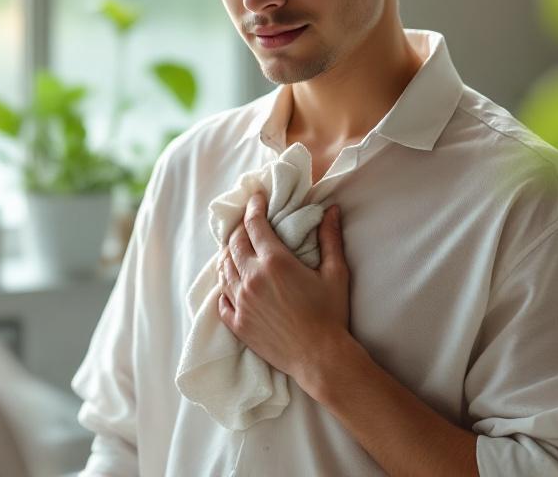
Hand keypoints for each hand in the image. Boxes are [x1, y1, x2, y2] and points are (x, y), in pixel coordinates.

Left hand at [217, 192, 350, 387]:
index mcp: (275, 262)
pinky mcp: (237, 323)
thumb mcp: (336, 273)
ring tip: (236, 248)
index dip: (254, 207)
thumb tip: (330, 209)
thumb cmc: (331, 314)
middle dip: (240, 228)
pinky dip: (224, 286)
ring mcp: (240, 302)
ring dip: (228, 254)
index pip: (254, 224)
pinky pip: (221, 298)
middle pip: (234, 243)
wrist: (320, 358)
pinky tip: (230, 283)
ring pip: (223, 268)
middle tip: (247, 222)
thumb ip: (330, 238)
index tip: (256, 198)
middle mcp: (251, 278)